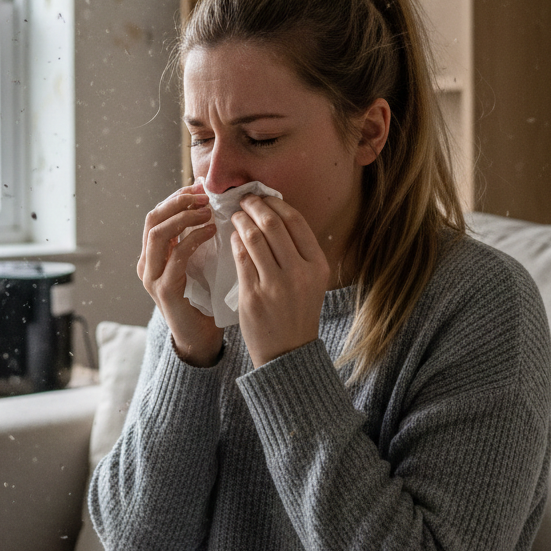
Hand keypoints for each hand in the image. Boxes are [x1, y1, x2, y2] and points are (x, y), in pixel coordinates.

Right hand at [138, 181, 223, 366]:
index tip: (200, 187)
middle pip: (153, 219)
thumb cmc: (203, 298)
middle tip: (205, 196)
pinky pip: (176, 257)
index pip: (157, 214)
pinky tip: (212, 231)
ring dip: (185, 217)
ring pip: (159, 234)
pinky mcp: (164, 291)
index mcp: (152, 254)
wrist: (200, 338)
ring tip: (209, 211)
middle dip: (179, 202)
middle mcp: (146, 263)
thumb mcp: (198, 261)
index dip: (177, 196)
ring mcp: (152, 278)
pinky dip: (194, 239)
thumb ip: (197, 237)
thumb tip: (213, 203)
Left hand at [230, 195, 329, 367]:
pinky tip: (233, 237)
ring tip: (236, 216)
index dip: (276, 203)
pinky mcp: (253, 295)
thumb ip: (299, 251)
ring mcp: (275, 285)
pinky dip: (235, 241)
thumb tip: (275, 214)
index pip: (295, 221)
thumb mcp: (312, 280)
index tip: (264, 197)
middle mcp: (299, 273)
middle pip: (273, 224)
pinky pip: (241, 258)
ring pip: (254, 238)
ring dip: (241, 221)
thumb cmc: (298, 311)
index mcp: (318, 265)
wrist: (288, 352)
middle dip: (255, 206)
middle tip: (245, 200)